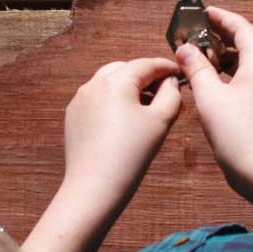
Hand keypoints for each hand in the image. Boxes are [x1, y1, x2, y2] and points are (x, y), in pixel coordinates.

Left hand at [58, 58, 182, 216]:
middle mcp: (93, 84)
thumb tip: (170, 82)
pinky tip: (124, 119)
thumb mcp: (160, 121)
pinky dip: (112, 101)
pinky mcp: (73, 116)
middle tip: (164, 90)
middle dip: (146, 76)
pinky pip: (96, 99)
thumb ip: (171, 95)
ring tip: (147, 105)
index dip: (166, 67)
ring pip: (108, 83)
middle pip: (125, 70)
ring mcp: (80, 100)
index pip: (146, 64)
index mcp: (115, 81)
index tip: (179, 74)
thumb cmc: (131, 154)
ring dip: (128, 88)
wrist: (94, 186)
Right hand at [176, 6, 252, 191]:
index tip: (206, 13)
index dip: (224, 19)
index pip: (244, 29)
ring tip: (215, 60)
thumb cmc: (236, 133)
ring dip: (242, 54)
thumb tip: (186, 49)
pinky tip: (227, 86)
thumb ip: (196, 69)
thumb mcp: (208, 97)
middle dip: (238, 34)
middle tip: (215, 36)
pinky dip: (246, 73)